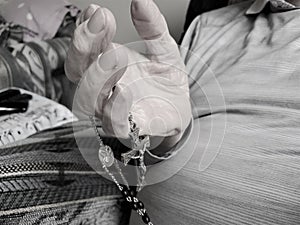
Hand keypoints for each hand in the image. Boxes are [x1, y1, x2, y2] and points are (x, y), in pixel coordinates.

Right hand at [65, 0, 191, 148]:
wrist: (180, 109)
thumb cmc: (165, 81)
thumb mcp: (163, 48)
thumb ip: (153, 27)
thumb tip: (142, 1)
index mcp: (108, 68)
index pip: (84, 51)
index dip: (84, 31)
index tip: (97, 12)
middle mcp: (105, 89)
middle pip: (77, 73)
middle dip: (84, 46)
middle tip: (101, 23)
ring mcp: (114, 110)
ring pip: (88, 100)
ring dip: (96, 76)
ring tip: (114, 54)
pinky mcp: (131, 129)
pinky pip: (113, 124)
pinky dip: (114, 108)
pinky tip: (124, 90)